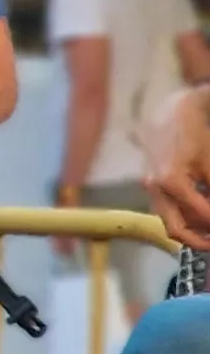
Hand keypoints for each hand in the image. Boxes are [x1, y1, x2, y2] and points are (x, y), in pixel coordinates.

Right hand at [149, 90, 209, 249]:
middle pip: (175, 228)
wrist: (169, 112)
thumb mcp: (209, 163)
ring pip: (170, 220)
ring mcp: (149, 187)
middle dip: (199, 240)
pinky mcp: (150, 184)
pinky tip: (201, 211)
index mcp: (170, 182)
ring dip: (193, 229)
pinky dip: (185, 215)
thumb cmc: (195, 133)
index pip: (199, 216)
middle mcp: (155, 188)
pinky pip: (167, 208)